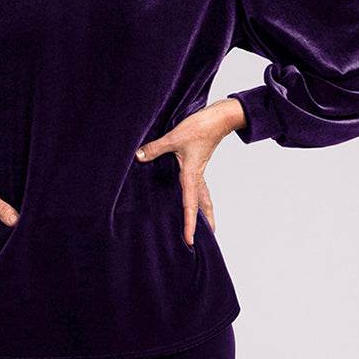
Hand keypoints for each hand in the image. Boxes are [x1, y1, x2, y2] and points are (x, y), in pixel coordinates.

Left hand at [134, 98, 245, 246]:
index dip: (189, 224)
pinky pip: (199, 185)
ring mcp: (199, 170)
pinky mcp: (198, 163)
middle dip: (206, 221)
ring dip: (205, 210)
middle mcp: (196, 177)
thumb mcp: (174, 138)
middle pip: (203, 205)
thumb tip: (139, 156)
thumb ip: (156, 148)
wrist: (219, 118)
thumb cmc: (200, 128)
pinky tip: (194, 194)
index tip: (190, 240)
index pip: (190, 205)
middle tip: (209, 237)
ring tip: (206, 222)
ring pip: (204, 196)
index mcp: (191, 176)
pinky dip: (200, 195)